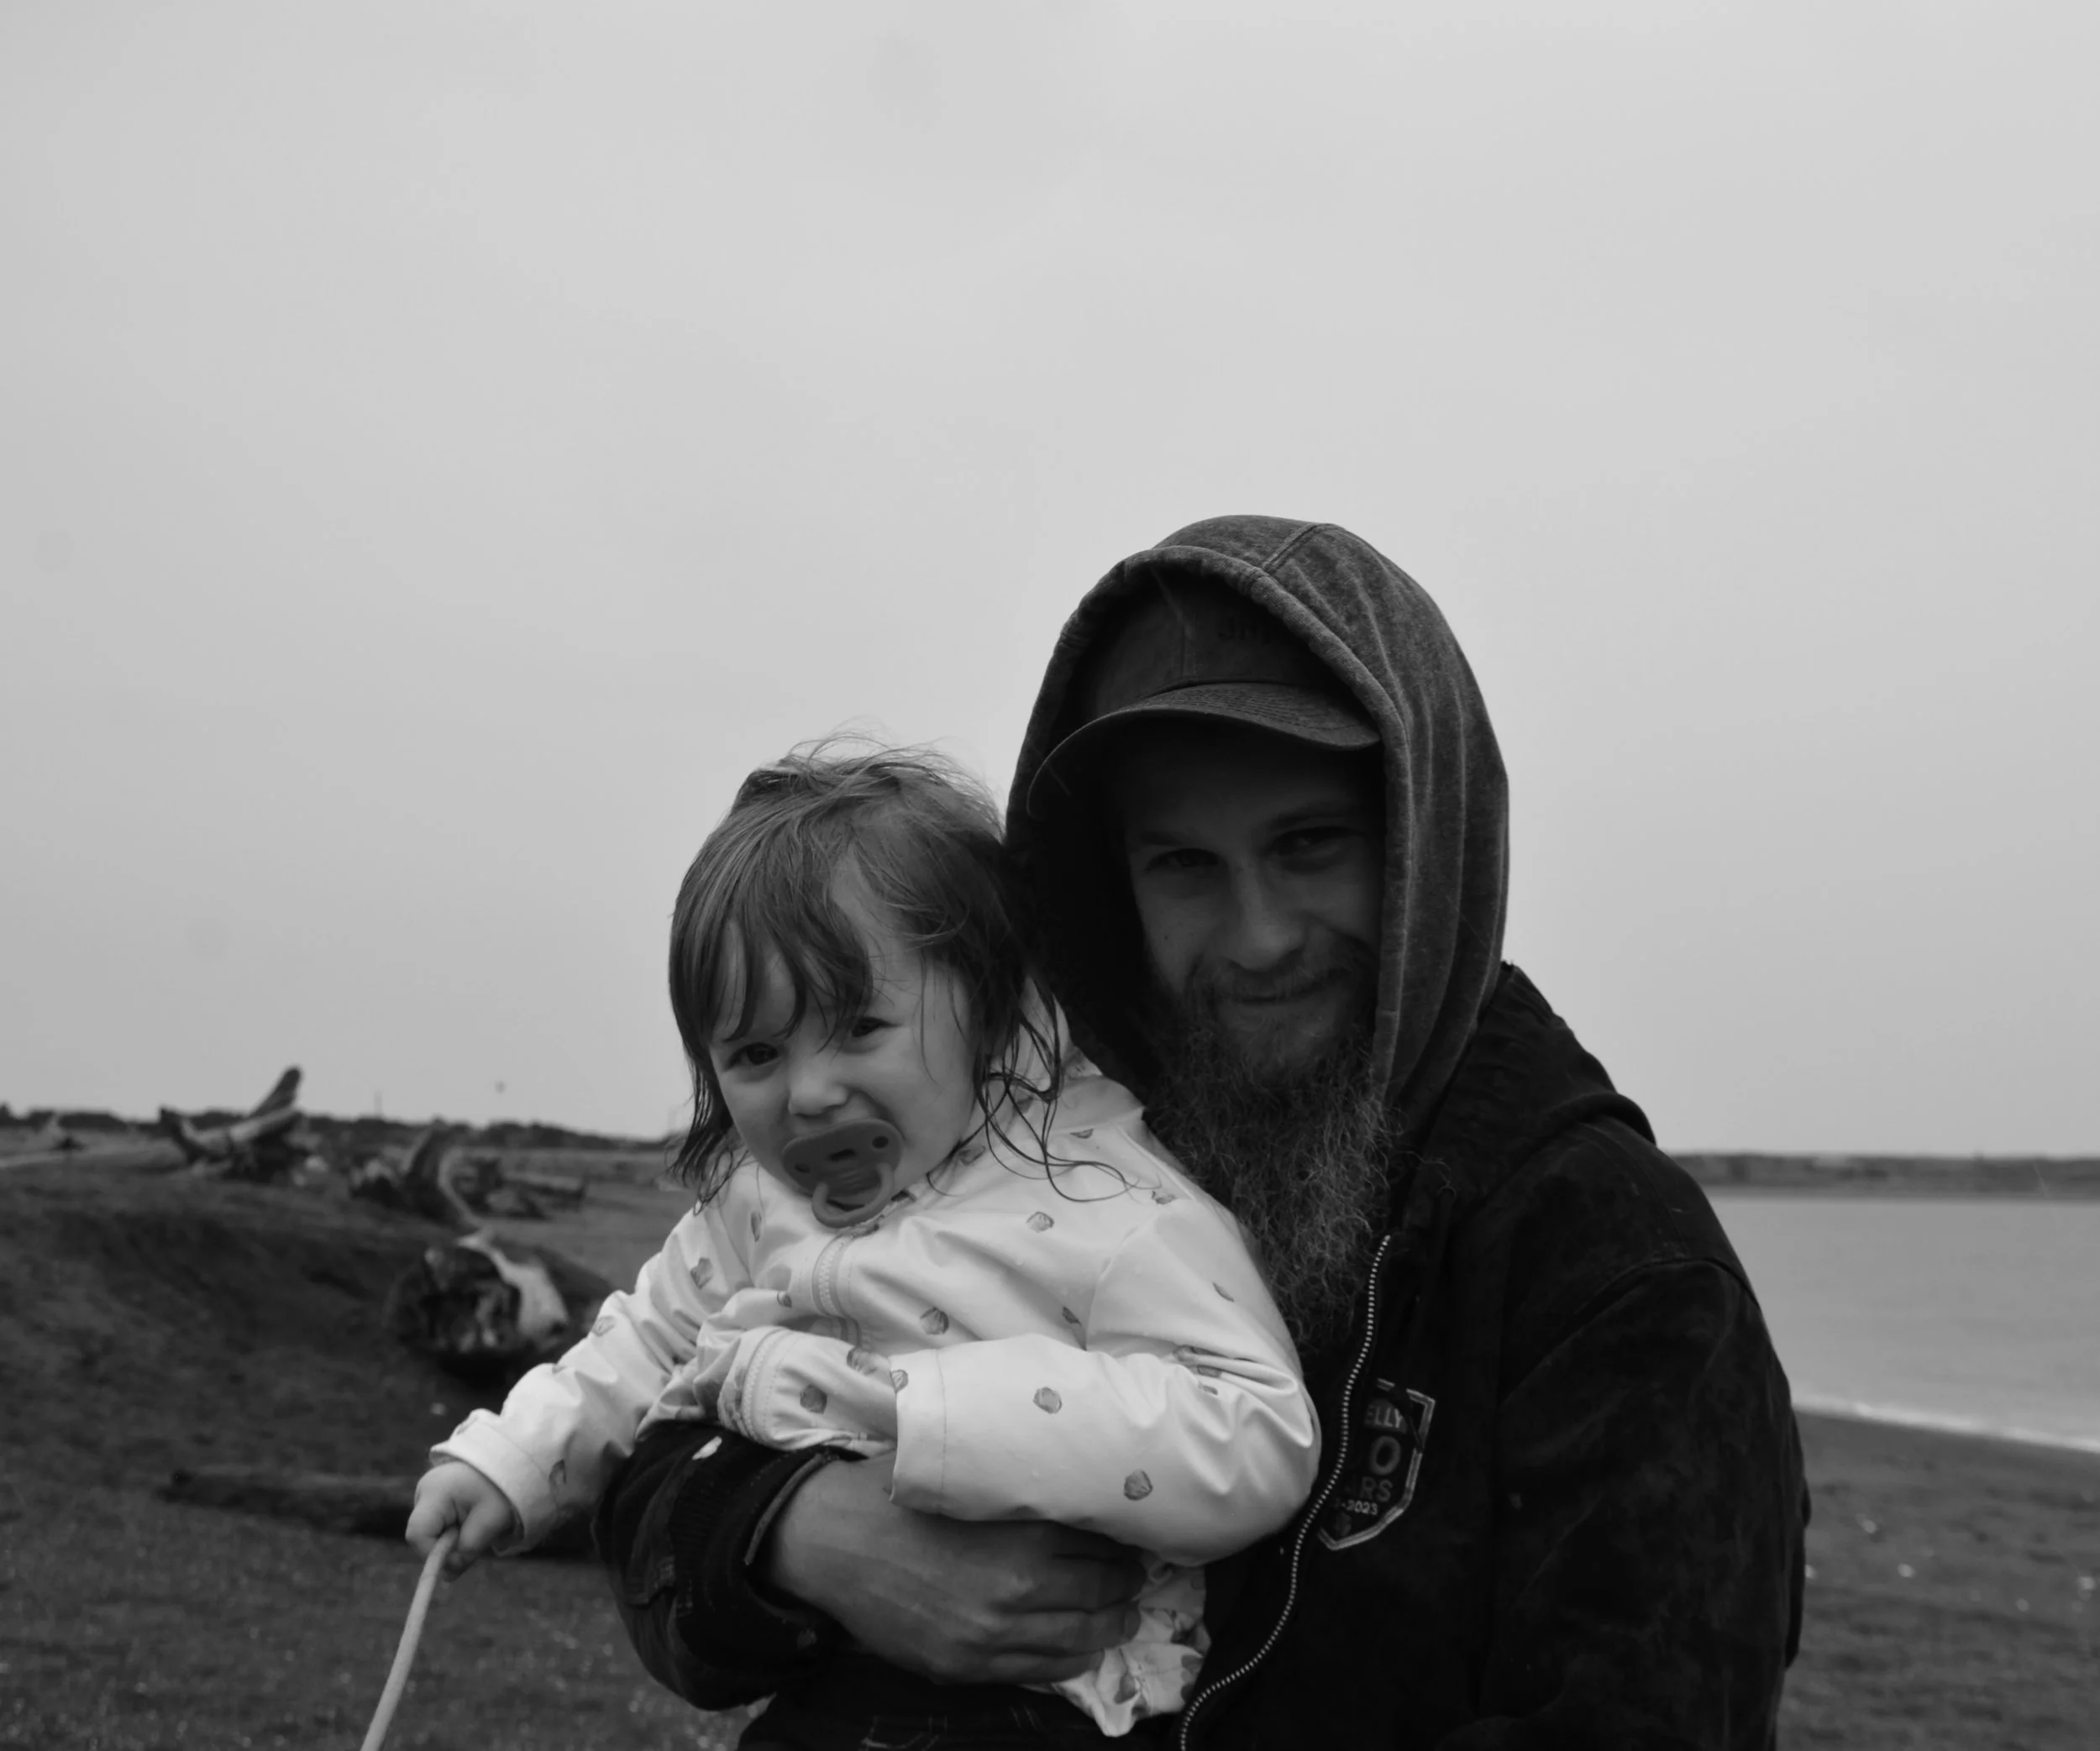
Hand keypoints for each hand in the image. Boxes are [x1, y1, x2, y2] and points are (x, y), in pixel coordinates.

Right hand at [406, 1461, 517, 1578]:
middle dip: (445, 1546)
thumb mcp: (490, 1522)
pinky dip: (453, 1529)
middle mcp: (424, 1490)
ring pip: (430, 1532)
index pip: (418, 1533)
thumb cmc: (501, 1489)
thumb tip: (447, 1577)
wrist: (510, 1461)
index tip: (457, 1558)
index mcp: (435, 1491)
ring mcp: (426, 1492)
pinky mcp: (433, 1497)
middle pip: (423, 1535)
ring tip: (477, 1522)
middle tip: (475, 1537)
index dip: (432, 1553)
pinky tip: (471, 1518)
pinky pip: (437, 1524)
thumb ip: (467, 1550)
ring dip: (451, 1538)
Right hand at [761, 1455, 1146, 1685]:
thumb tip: (1071, 1475)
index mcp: (1020, 1536)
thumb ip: (1018, 1487)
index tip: (1132, 1536)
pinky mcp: (967, 1666)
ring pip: (1079, 1638)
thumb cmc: (897, 1495)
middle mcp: (1016, 1590)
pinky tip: (1085, 1647)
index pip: (1099, 1544)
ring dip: (1110, 1625)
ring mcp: (992, 1636)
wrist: (831, 1541)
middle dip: (1125, 1584)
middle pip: (1099, 1592)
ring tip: (1125, 1615)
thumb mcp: (967, 1477)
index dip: (1122, 1541)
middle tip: (1138, 1576)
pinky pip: (1041, 1670)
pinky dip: (1073, 1659)